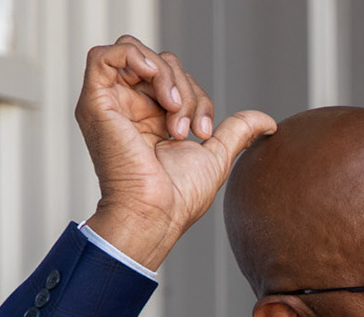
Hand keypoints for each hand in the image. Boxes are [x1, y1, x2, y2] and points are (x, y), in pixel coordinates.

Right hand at [75, 35, 275, 269]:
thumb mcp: (216, 155)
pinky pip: (104, 55)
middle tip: (188, 130)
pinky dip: (135, 57)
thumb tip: (269, 122)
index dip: (197, 96)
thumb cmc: (179, 197)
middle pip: (159, 62)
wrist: (156, 215)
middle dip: (185, 88)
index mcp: (149, 117)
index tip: (204, 133)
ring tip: (174, 118)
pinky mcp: (94, 102)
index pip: (175, 79)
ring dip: (167, 78)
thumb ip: (237, 131)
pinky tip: (160, 87)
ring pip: (136, 54)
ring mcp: (109, 103)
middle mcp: (126, 107)